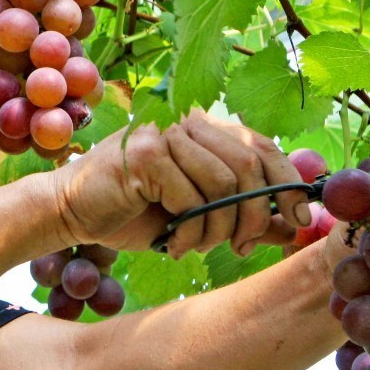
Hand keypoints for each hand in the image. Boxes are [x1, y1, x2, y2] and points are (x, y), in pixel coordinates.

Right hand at [50, 109, 311, 257]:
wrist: (71, 211)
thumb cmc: (134, 212)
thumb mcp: (199, 216)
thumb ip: (244, 214)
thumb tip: (295, 228)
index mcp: (203, 128)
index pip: (261, 146)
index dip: (287, 183)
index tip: (298, 220)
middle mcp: (186, 121)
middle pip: (248, 164)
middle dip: (255, 215)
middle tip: (241, 247)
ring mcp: (163, 133)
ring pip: (223, 183)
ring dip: (216, 229)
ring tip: (195, 247)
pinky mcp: (143, 153)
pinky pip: (190, 198)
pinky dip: (189, 230)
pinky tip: (173, 243)